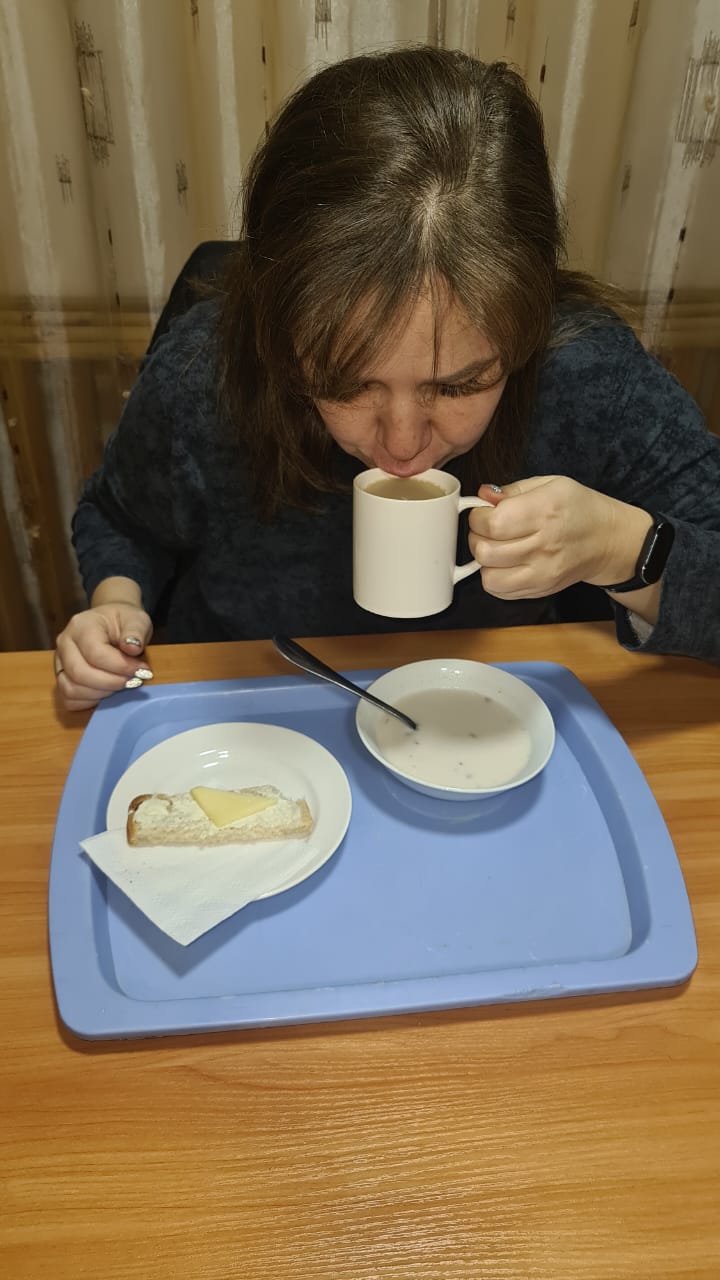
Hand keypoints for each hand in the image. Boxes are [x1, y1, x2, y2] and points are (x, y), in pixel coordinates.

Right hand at [55, 601, 153, 710]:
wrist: (110, 623)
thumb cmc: (122, 621)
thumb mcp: (136, 619)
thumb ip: (135, 632)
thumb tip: (132, 648)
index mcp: (81, 626)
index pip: (95, 653)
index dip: (120, 666)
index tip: (141, 670)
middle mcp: (65, 643)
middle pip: (79, 673)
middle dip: (111, 683)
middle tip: (132, 680)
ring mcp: (60, 662)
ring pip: (71, 689)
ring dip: (100, 694)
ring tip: (120, 685)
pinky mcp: (62, 678)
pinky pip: (69, 699)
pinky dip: (89, 701)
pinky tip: (107, 691)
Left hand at [467, 476, 653, 599]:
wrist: (608, 540)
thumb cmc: (580, 509)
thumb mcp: (551, 484)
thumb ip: (512, 490)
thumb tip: (482, 496)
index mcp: (545, 511)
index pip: (493, 523)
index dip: (478, 517)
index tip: (483, 512)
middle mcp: (544, 544)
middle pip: (486, 551)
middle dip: (477, 537)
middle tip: (486, 529)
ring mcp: (543, 572)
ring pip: (489, 577)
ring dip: (484, 561)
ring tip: (495, 547)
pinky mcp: (541, 589)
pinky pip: (500, 592)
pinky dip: (495, 578)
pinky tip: (505, 563)